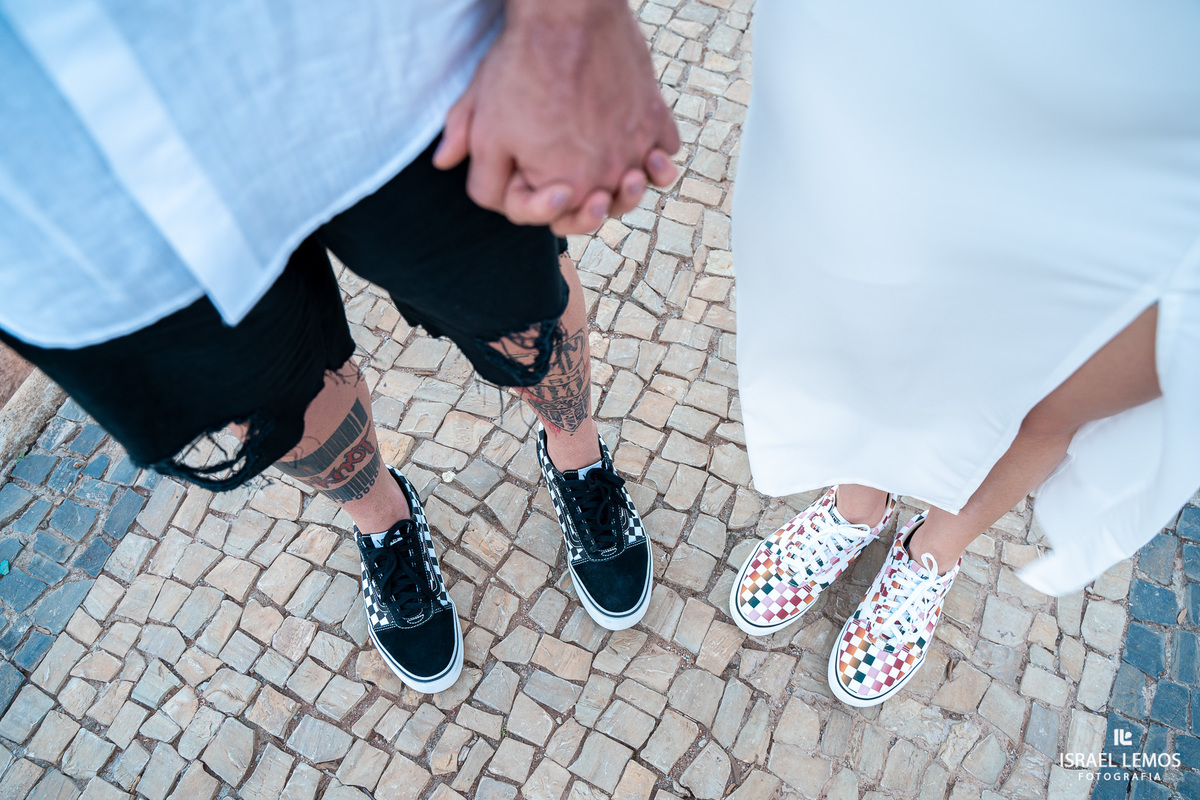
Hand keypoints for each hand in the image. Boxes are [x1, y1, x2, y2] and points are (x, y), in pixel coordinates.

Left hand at [433, 0, 679, 232]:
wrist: (568, 13)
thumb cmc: (523, 68)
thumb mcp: (484, 122)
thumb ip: (475, 162)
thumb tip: (447, 166)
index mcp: (564, 188)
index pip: (553, 218)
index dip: (536, 206)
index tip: (539, 186)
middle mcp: (607, 175)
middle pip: (599, 209)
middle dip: (585, 208)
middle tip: (579, 191)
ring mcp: (636, 146)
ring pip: (637, 186)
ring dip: (628, 189)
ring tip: (621, 176)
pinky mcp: (656, 117)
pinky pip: (666, 150)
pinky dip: (658, 154)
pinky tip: (645, 148)